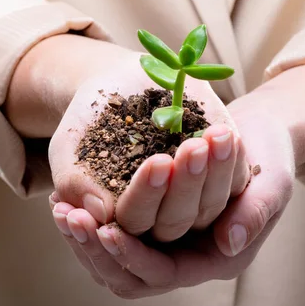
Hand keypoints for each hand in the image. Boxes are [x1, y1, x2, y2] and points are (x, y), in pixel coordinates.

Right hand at [46, 37, 248, 240]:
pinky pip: (235, 180)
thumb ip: (75, 182)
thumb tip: (100, 212)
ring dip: (215, 172)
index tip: (156, 163)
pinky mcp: (221, 174)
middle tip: (190, 149)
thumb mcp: (69, 147)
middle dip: (185, 184)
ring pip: (211, 204)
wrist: (117, 84)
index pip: (136, 221)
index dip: (146, 195)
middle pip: (177, 219)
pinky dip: (233, 159)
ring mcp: (194, 196)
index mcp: (123, 220)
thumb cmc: (87, 121)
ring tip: (215, 137)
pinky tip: (228, 134)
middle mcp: (161, 215)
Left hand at [49, 103, 294, 297]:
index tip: (106, 229)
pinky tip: (65, 197)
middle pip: (131, 276)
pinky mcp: (153, 218)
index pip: (165, 273)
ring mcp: (168, 239)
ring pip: (116, 258)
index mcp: (216, 258)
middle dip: (97, 249)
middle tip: (69, 217)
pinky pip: (115, 229)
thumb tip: (228, 243)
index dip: (134, 256)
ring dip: (85, 237)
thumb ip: (255, 214)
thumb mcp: (272, 183)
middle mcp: (188, 255)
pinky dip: (91, 216)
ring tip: (59, 208)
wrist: (256, 134)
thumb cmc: (269, 157)